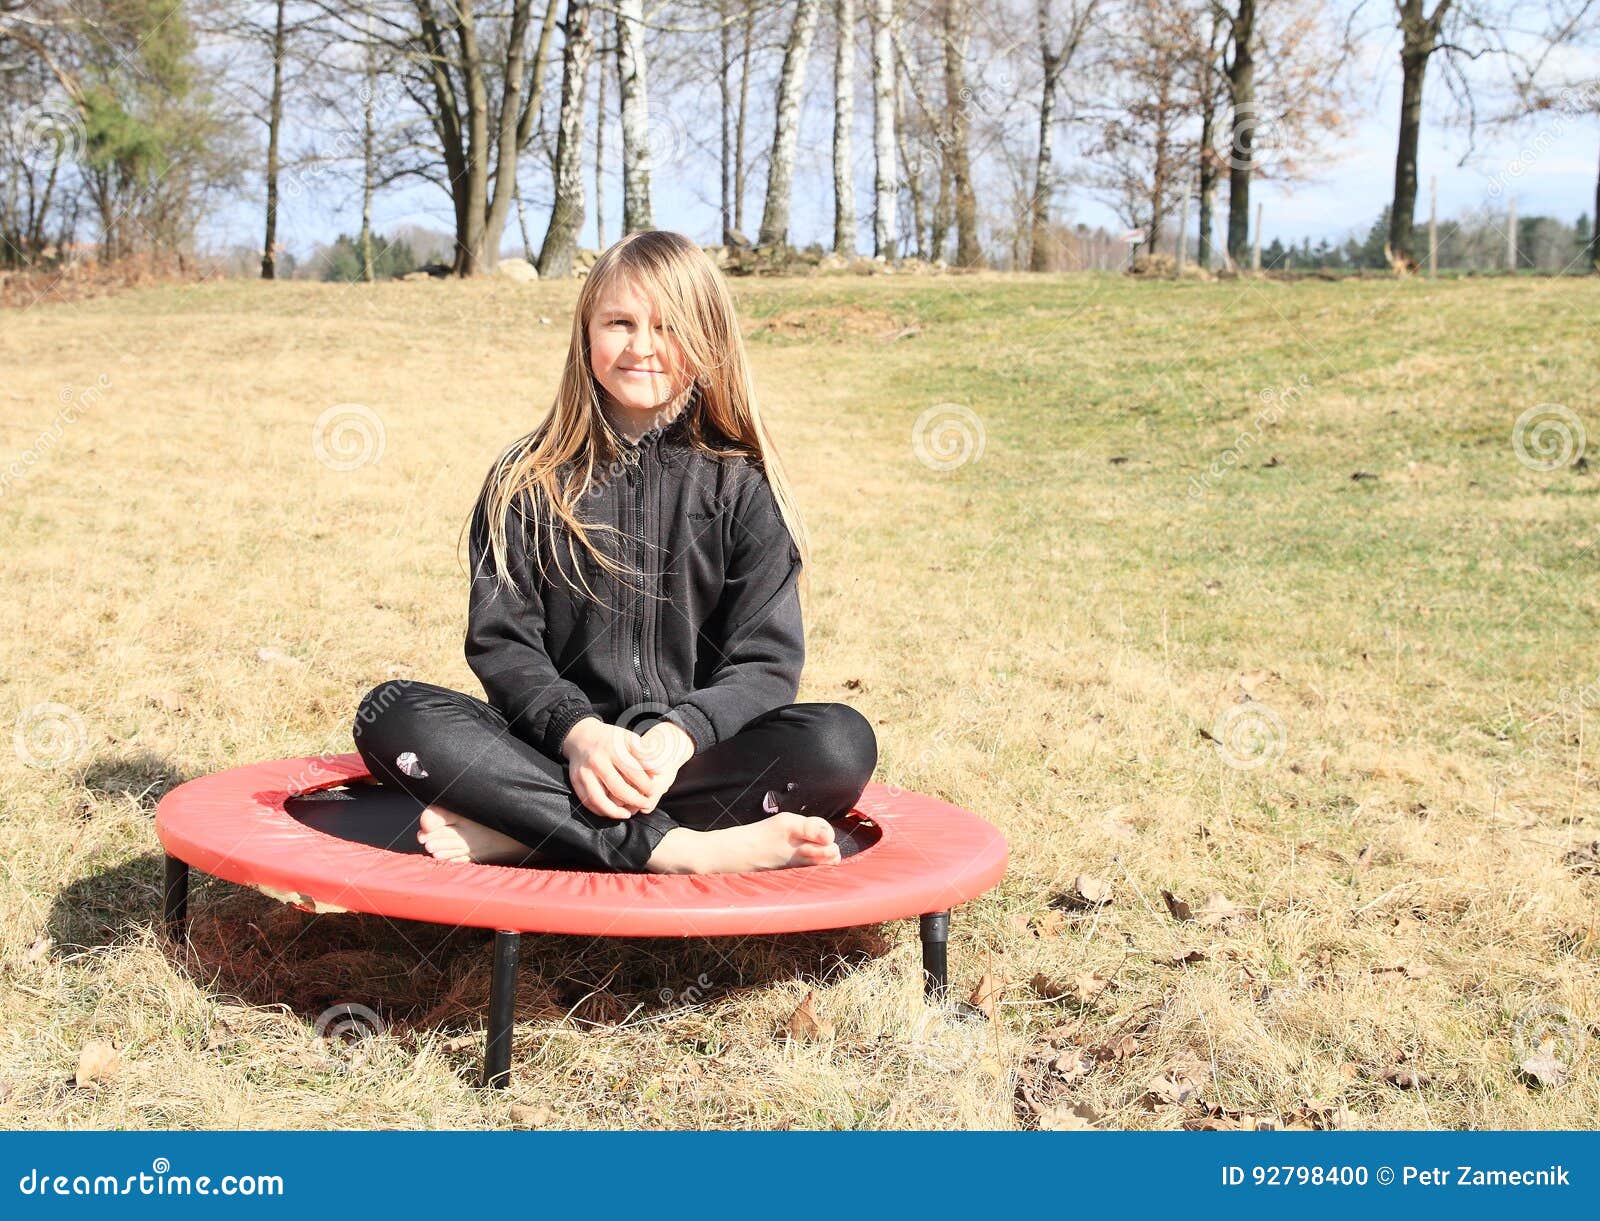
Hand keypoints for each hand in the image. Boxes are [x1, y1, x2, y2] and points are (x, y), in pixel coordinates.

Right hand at [559, 718, 691, 817]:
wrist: (581, 736)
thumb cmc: (610, 739)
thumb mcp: (628, 738)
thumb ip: (645, 754)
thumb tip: (659, 772)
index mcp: (613, 749)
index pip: (634, 772)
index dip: (646, 785)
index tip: (653, 791)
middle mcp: (597, 761)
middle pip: (618, 788)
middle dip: (635, 800)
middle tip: (645, 804)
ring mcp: (584, 772)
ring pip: (599, 799)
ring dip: (615, 812)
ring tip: (628, 814)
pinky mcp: (575, 781)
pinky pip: (587, 801)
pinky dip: (600, 810)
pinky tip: (612, 812)